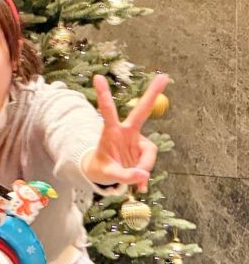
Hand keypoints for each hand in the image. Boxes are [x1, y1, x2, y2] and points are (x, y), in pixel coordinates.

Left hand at [84, 73, 168, 192]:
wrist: (105, 173)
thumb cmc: (102, 168)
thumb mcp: (108, 174)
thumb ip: (123, 176)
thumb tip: (143, 176)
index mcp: (111, 131)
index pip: (108, 111)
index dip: (104, 95)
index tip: (97, 76)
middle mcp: (126, 132)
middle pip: (142, 111)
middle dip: (153, 94)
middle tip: (164, 75)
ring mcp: (137, 140)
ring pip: (148, 154)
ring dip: (142, 169)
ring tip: (131, 181)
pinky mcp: (144, 151)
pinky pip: (148, 165)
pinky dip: (144, 177)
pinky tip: (140, 187)